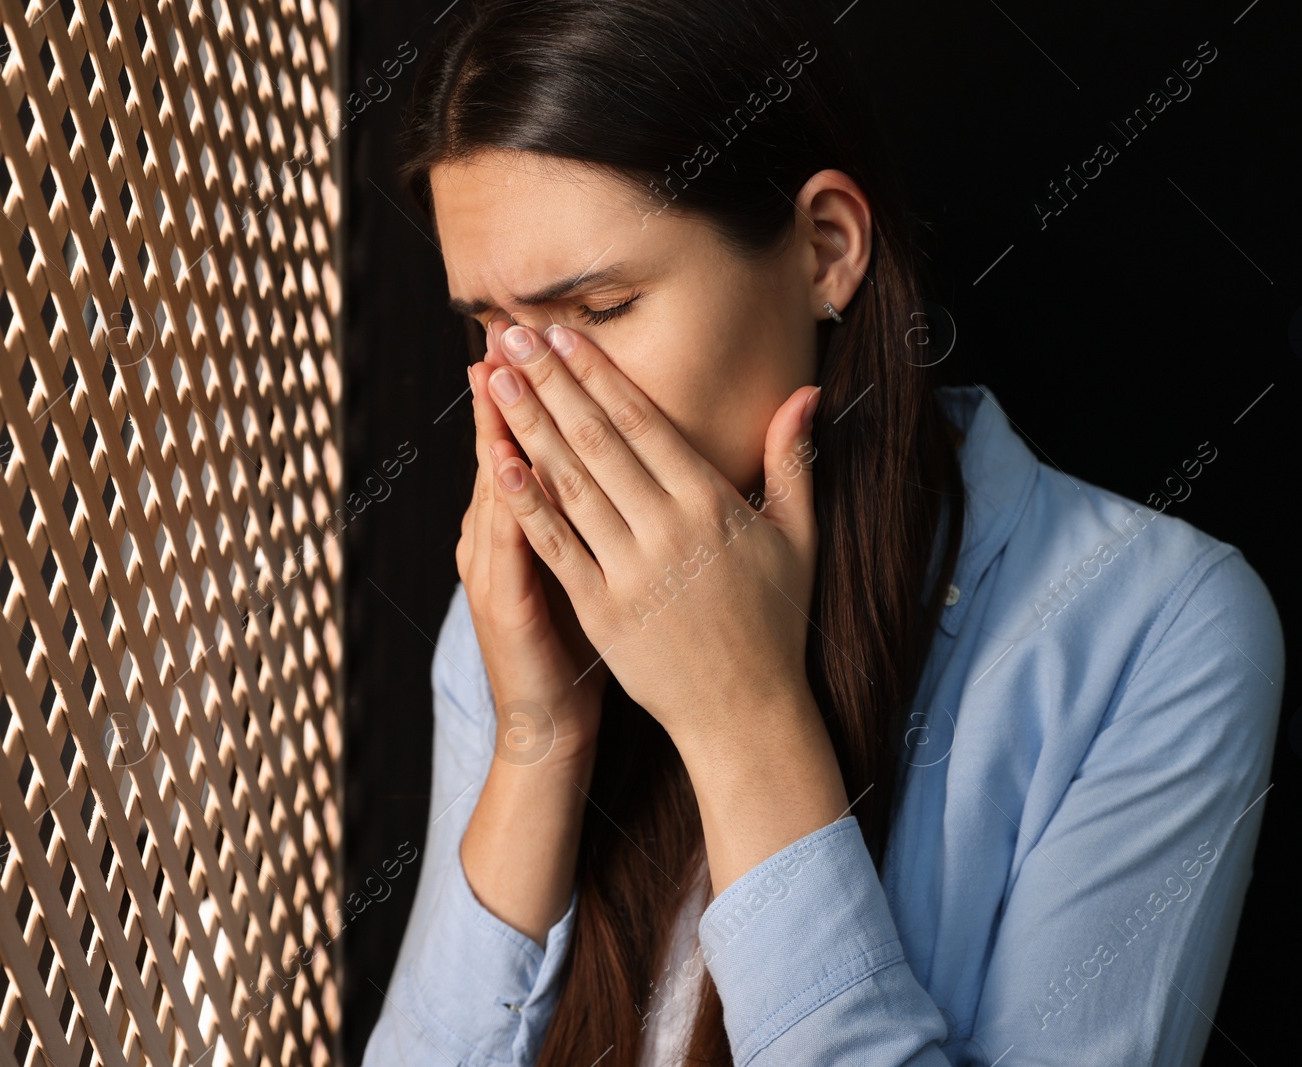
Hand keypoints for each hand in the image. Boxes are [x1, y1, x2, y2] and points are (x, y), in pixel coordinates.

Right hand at [456, 317, 608, 765]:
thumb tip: (626, 458)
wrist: (550, 721)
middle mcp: (504, 536)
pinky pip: (506, 546)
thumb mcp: (588, 567)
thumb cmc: (579, 640)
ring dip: (499, 428)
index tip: (550, 334)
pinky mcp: (505, 604)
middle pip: (509, 448)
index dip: (544, 391)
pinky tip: (505, 464)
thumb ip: (599, 509)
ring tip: (496, 372)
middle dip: (514, 389)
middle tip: (507, 328)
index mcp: (531, 522)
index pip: (537, 443)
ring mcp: (499, 568)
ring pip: (499, 485)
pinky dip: (506, 504)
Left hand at [483, 320, 823, 753]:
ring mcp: (632, 572)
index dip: (599, 374)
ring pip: (570, 484)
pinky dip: (525, 504)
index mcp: (712, 505)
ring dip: (527, 428)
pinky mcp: (602, 611)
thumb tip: (805, 394)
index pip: (644, 423)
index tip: (564, 335)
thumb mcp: (798, 536)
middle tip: (514, 334)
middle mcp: (669, 531)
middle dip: (551, 383)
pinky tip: (496, 464)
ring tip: (495, 382)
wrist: (746, 712)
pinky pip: (556, 547)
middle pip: (598, 441)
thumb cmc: (774, 621)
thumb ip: (793, 462)